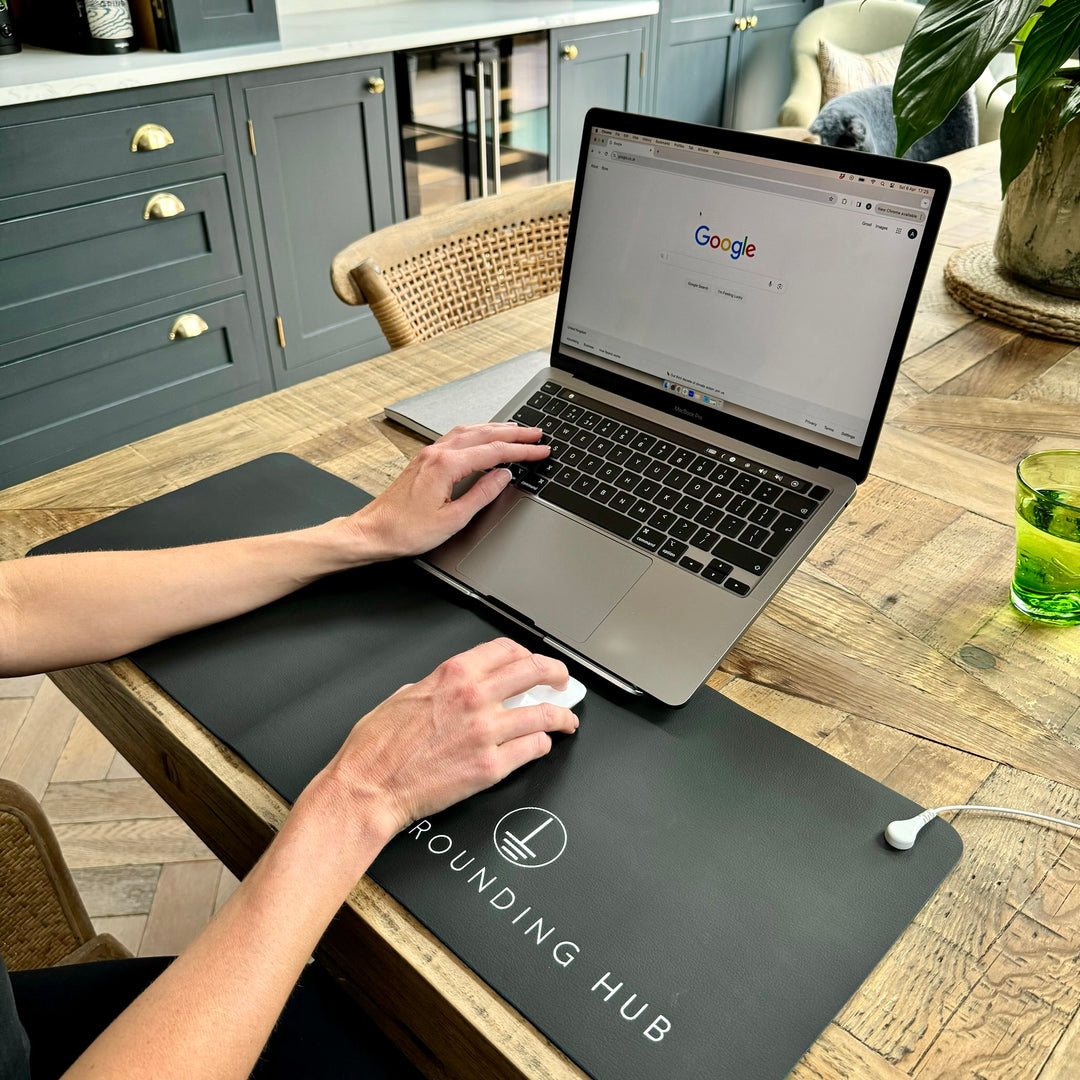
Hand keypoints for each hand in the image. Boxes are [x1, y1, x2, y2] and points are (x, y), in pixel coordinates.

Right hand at [321, 638, 578, 838]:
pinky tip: (541, 746)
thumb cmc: (375, 749)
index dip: (527, 653)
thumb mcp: (401, 697)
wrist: (368, 789)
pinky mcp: (491, 767)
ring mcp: (487, 733)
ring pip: (544, 714)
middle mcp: (475, 698)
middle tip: (562, 680)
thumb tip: (444, 688)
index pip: (506, 650)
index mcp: (453, 675)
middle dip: (557, 674)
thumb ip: (432, 687)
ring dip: (561, 716)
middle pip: (535, 672)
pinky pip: (532, 749)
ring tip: (567, 720)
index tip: (532, 661)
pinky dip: (542, 745)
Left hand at [347, 423, 548, 559]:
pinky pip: (455, 437)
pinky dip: (476, 433)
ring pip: (469, 431)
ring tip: (516, 431)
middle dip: (514, 434)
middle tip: (536, 434)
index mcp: (446, 466)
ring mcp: (428, 454)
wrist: (373, 532)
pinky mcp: (423, 460)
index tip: (540, 450)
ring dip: (495, 429)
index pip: (494, 452)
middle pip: (484, 434)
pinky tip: (481, 436)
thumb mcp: (453, 519)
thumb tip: (502, 477)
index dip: (522, 451)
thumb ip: (482, 494)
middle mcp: (437, 454)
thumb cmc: (405, 530)